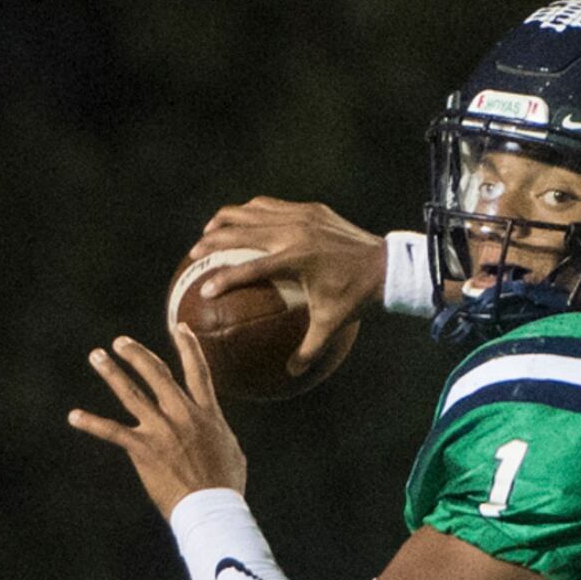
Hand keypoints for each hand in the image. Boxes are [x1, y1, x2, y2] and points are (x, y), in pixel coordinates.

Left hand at [68, 326, 248, 516]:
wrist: (212, 508)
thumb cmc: (226, 486)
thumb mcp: (231, 450)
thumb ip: (218, 431)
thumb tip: (216, 428)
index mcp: (207, 414)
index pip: (198, 371)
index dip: (189, 347)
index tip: (180, 328)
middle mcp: (182, 415)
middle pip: (157, 373)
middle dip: (137, 354)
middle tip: (121, 342)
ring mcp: (161, 430)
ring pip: (131, 393)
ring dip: (112, 372)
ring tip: (98, 356)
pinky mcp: (143, 449)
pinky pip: (112, 432)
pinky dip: (91, 423)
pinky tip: (74, 416)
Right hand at [184, 197, 385, 375]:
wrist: (386, 265)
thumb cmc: (357, 298)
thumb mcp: (331, 325)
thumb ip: (308, 349)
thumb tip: (291, 374)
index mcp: (294, 259)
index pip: (247, 268)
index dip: (222, 279)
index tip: (202, 291)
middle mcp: (293, 232)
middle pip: (238, 231)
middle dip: (211, 241)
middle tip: (194, 254)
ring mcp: (301, 216)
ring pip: (251, 210)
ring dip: (226, 220)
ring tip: (210, 232)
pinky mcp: (311, 209)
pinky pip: (272, 205)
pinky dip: (252, 212)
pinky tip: (243, 222)